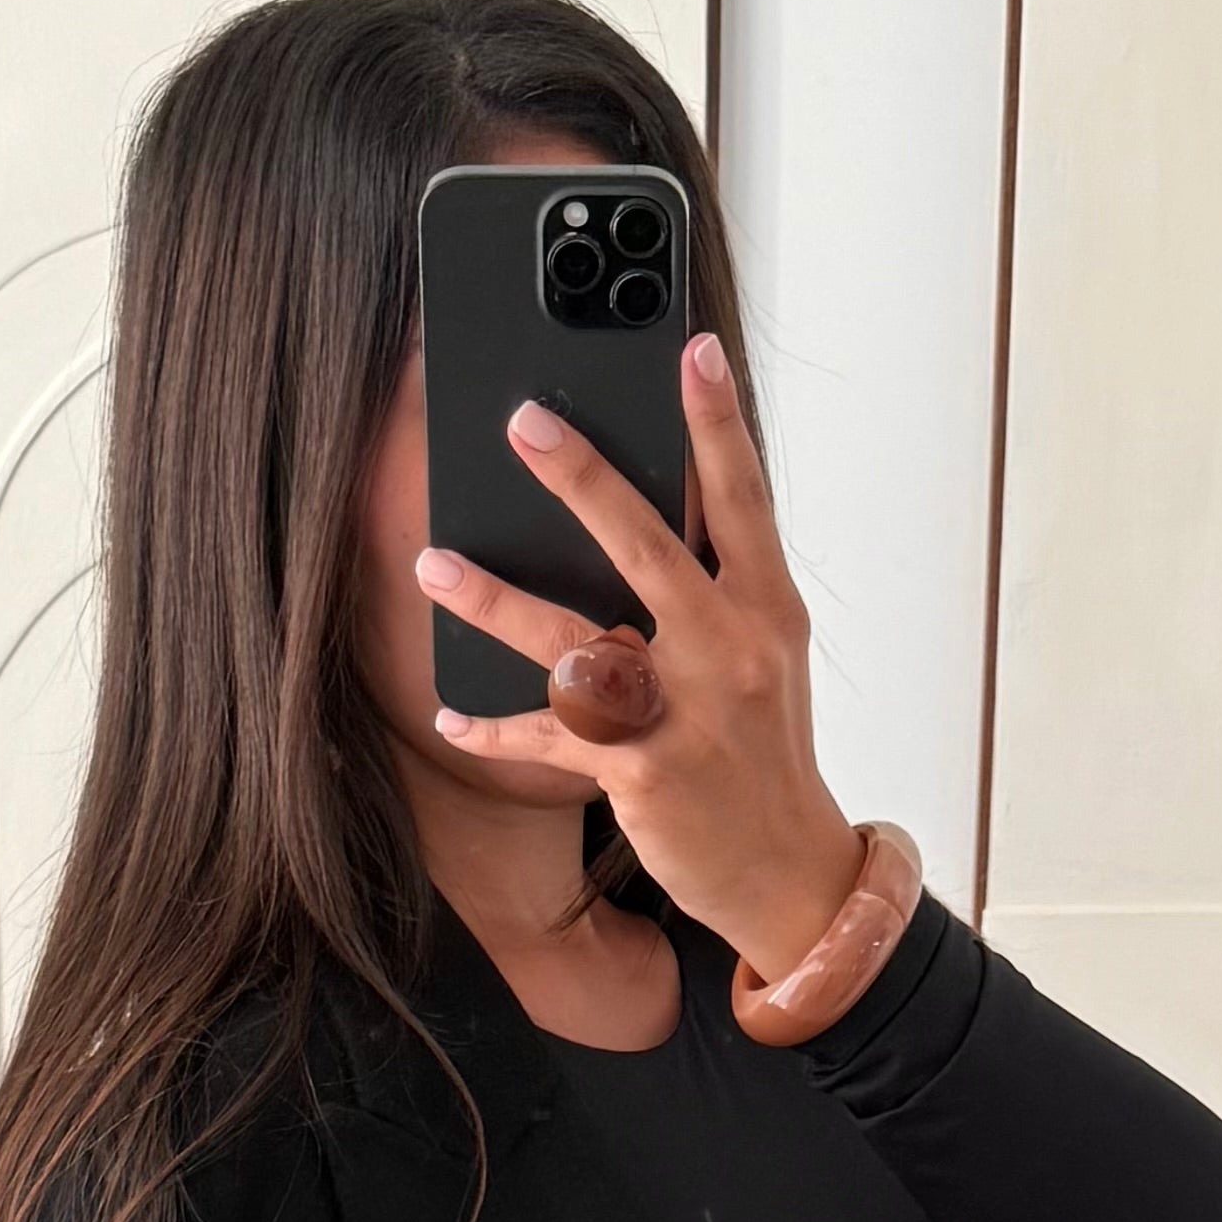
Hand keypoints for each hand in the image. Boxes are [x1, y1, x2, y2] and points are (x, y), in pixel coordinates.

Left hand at [414, 336, 862, 987]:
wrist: (789, 872)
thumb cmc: (763, 749)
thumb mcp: (764, 656)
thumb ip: (719, 586)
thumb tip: (650, 510)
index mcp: (767, 609)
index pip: (742, 498)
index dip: (718, 422)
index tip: (693, 349)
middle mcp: (729, 651)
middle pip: (646, 546)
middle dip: (582, 479)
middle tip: (524, 422)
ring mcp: (684, 712)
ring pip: (574, 640)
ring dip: (494, 600)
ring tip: (432, 565)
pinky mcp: (640, 772)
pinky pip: (550, 736)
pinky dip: (495, 729)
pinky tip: (451, 716)